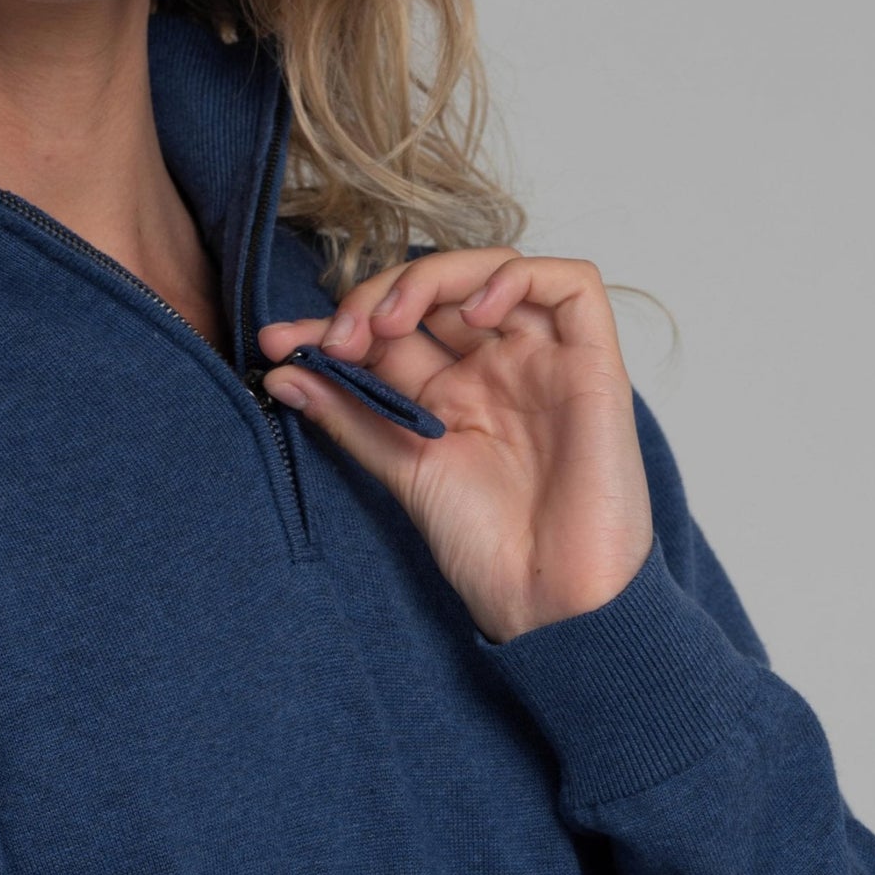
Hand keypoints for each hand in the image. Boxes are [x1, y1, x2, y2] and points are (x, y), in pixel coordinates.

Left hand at [256, 247, 654, 644]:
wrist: (553, 604)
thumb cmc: (488, 548)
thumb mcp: (401, 470)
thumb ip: (349, 416)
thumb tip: (281, 373)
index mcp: (450, 392)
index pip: (389, 328)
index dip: (335, 323)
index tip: (279, 344)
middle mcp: (497, 367)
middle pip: (436, 288)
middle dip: (374, 296)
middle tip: (339, 337)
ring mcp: (544, 361)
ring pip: (495, 270)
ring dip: (433, 277)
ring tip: (390, 322)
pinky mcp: (594, 364)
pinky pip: (571, 285)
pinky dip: (515, 279)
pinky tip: (473, 313)